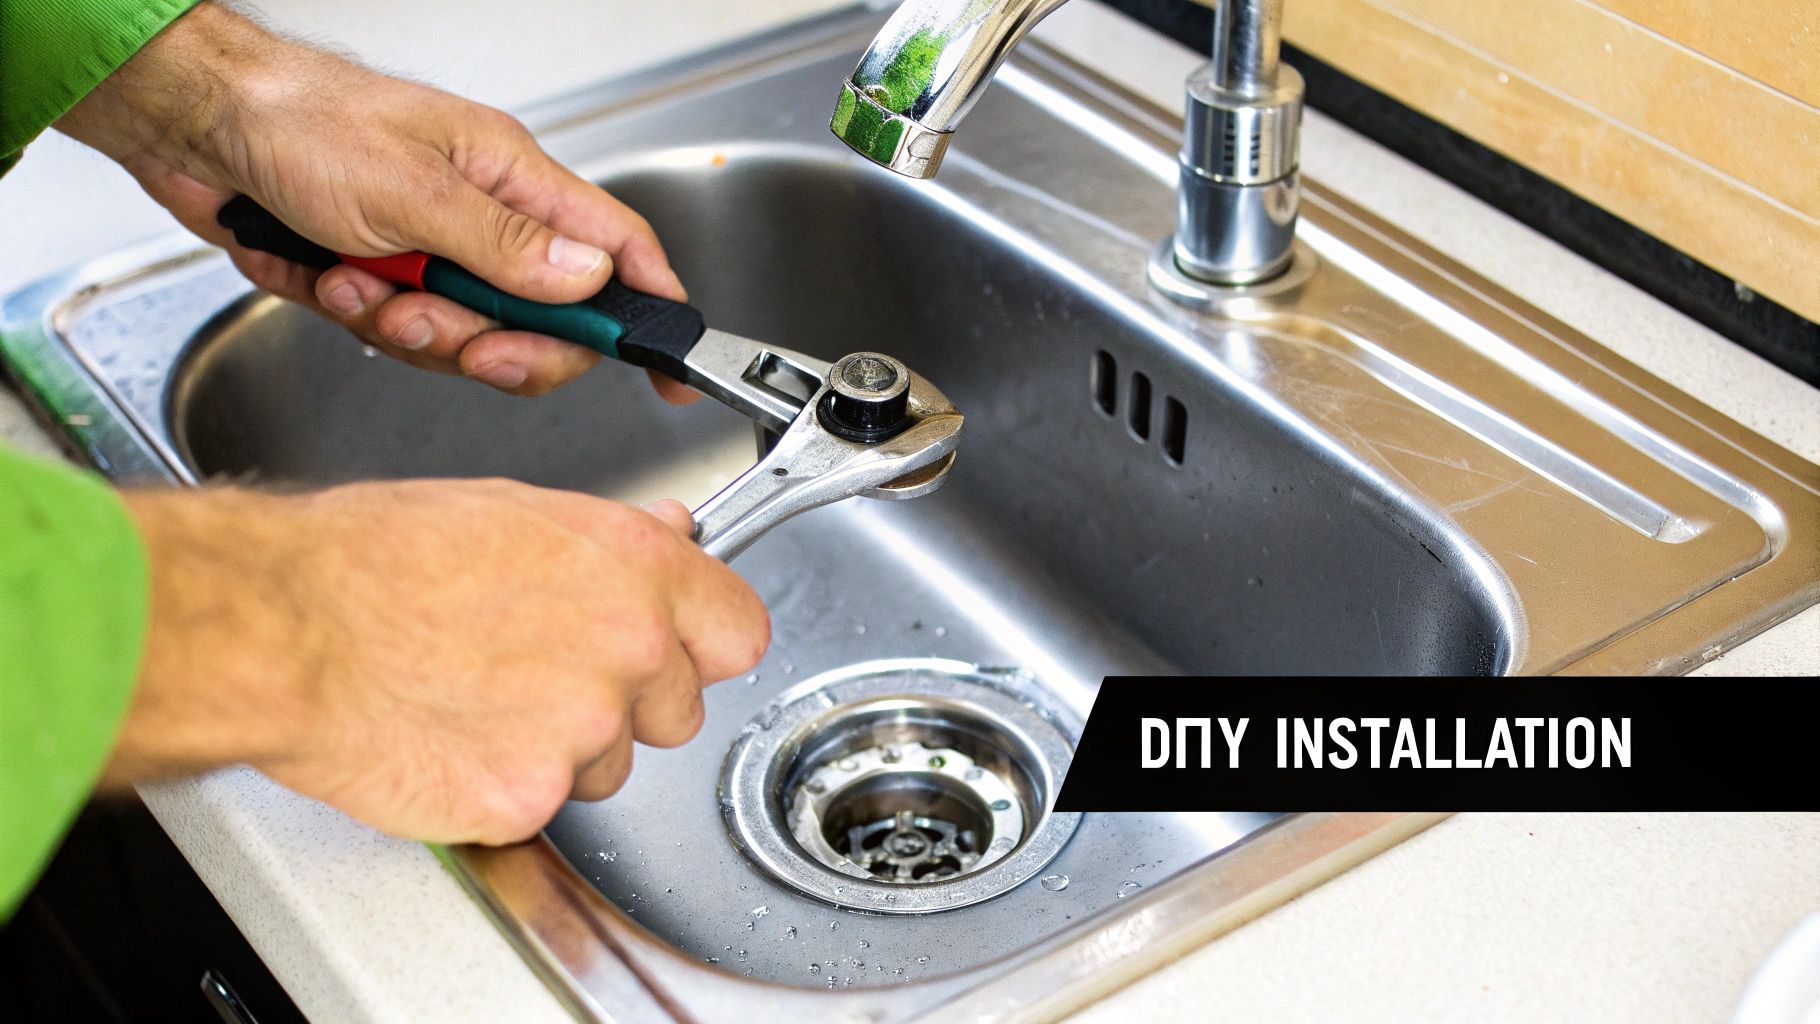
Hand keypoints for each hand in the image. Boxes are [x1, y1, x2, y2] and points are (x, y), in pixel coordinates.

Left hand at [56, 1, 697, 400]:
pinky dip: (359, 317)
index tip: (671, 371)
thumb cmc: (298, 121)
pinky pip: (399, 334)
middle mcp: (482, 218)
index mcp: (512, 178)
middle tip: (451, 337)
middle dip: (494, 343)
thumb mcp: (412, 189)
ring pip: (466, 336)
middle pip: (542, 320)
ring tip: (362, 287)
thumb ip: (505, 245)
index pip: (616, 249)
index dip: (652, 310)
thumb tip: (589, 283)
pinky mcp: (383, 277)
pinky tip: (326, 276)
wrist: (194, 126)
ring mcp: (433, 250)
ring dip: (410, 329)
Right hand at [107, 481, 769, 843]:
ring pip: (610, 766)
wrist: (285, 627)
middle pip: (677, 709)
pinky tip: (449, 738)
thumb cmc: (374, 558)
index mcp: (635, 569)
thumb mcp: (513, 511)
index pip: (738, 630)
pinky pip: (541, 808)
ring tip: (476, 697)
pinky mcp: (529, 799)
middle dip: (625, 704)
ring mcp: (584, 730)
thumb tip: (670, 534)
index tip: (680, 650)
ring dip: (561, 748)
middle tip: (541, 673)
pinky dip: (500, 789)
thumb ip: (610, 541)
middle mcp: (628, 648)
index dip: (702, 645)